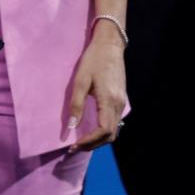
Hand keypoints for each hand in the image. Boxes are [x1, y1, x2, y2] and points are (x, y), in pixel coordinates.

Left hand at [65, 25, 127, 151]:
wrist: (110, 46)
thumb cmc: (93, 60)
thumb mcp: (80, 80)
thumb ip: (76, 104)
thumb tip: (71, 127)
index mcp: (109, 101)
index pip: (102, 131)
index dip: (89, 142)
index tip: (73, 146)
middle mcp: (119, 105)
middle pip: (110, 135)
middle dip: (93, 145)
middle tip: (75, 147)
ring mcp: (122, 103)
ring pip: (114, 131)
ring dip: (99, 140)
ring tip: (81, 142)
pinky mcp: (121, 100)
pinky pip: (114, 122)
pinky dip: (104, 131)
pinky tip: (91, 130)